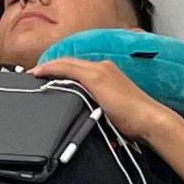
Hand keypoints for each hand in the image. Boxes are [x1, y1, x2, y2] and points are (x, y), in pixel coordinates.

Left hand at [33, 56, 183, 182]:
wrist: (149, 120)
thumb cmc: (136, 121)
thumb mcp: (113, 111)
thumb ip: (98, 106)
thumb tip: (88, 115)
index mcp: (108, 74)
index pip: (79, 68)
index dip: (61, 69)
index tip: (47, 76)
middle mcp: (103, 67)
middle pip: (70, 62)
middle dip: (51, 66)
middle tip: (34, 73)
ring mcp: (100, 70)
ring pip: (67, 63)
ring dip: (49, 67)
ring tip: (34, 74)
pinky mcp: (96, 77)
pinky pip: (67, 68)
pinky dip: (52, 68)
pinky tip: (39, 73)